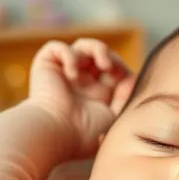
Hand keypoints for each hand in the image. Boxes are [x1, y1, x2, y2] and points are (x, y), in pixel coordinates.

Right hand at [28, 38, 134, 157]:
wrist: (57, 133)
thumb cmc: (84, 133)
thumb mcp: (115, 116)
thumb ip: (126, 98)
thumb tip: (132, 79)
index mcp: (95, 95)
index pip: (112, 71)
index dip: (121, 68)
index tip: (126, 78)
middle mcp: (79, 82)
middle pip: (100, 55)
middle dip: (111, 57)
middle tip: (112, 68)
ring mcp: (63, 73)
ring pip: (82, 46)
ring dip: (96, 49)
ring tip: (102, 64)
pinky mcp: (45, 66)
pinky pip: (56, 47)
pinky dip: (68, 55)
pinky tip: (72, 74)